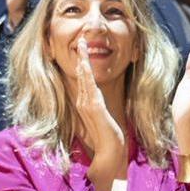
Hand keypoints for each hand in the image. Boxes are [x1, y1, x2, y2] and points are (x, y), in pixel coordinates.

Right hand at [73, 38, 125, 190]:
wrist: (109, 152)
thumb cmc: (108, 136)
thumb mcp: (103, 117)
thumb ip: (100, 107)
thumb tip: (100, 99)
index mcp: (85, 102)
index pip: (82, 78)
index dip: (82, 62)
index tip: (83, 48)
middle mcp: (83, 101)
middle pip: (80, 73)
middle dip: (80, 56)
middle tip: (80, 38)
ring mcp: (87, 104)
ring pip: (83, 77)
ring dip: (81, 59)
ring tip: (81, 44)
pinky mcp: (94, 108)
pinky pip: (88, 86)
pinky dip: (85, 74)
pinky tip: (84, 63)